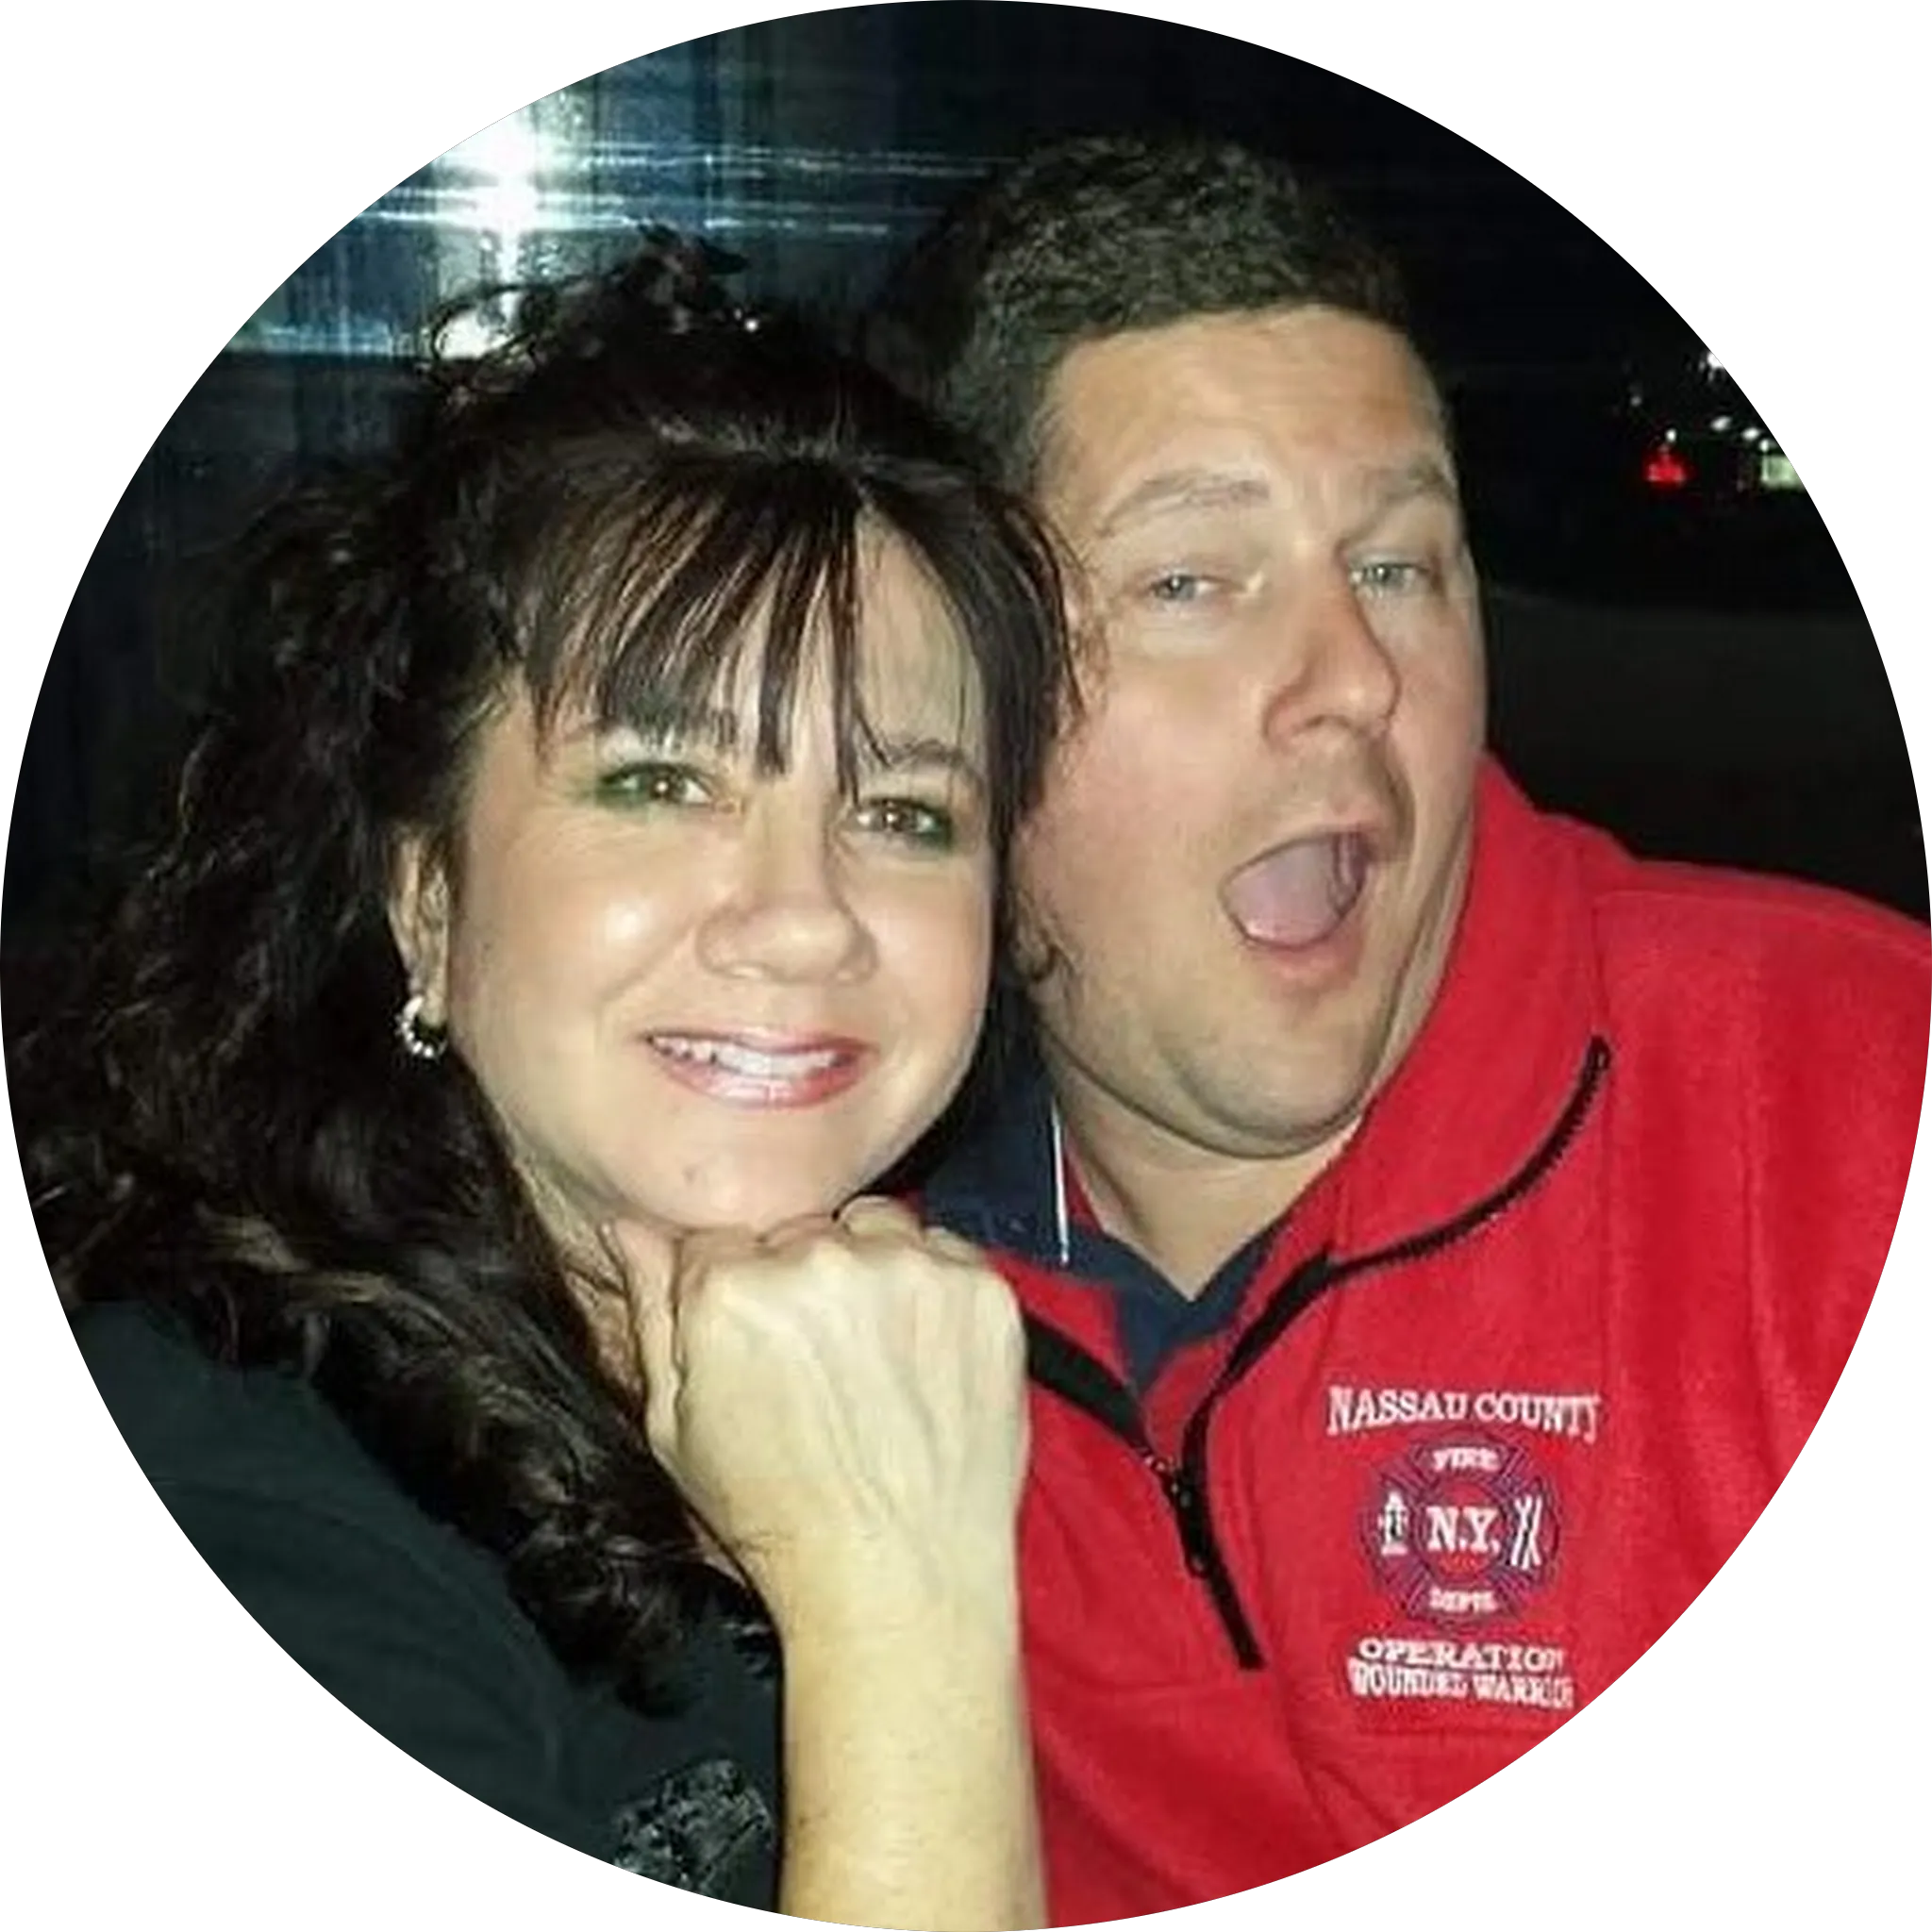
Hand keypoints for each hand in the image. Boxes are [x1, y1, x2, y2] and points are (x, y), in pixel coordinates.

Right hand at [602, 1199, 1028, 1628]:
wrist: (899, 1580)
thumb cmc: (777, 1516)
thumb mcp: (675, 1430)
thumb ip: (653, 1313)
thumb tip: (629, 1227)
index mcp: (731, 1290)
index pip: (721, 1240)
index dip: (735, 1292)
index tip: (756, 1345)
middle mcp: (820, 1262)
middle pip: (800, 1231)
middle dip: (802, 1278)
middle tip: (821, 1364)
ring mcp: (909, 1271)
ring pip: (876, 1228)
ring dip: (871, 1270)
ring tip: (874, 1360)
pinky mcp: (980, 1289)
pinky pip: (946, 1253)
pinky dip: (936, 1292)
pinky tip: (924, 1361)